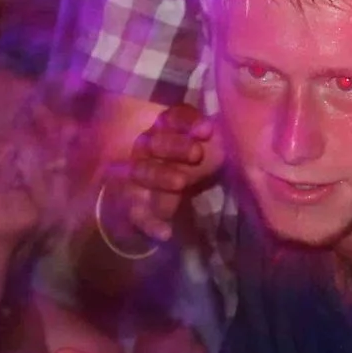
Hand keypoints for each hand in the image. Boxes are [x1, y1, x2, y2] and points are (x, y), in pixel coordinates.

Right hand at [101, 103, 217, 244]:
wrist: (150, 203)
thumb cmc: (184, 167)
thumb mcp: (201, 152)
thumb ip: (209, 141)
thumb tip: (220, 133)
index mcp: (162, 132)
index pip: (171, 119)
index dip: (187, 122)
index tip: (207, 130)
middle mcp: (144, 150)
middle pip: (154, 143)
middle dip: (175, 146)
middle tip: (197, 154)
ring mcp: (134, 177)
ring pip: (142, 171)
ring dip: (161, 176)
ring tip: (181, 182)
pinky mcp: (132, 206)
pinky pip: (137, 214)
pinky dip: (150, 224)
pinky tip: (165, 233)